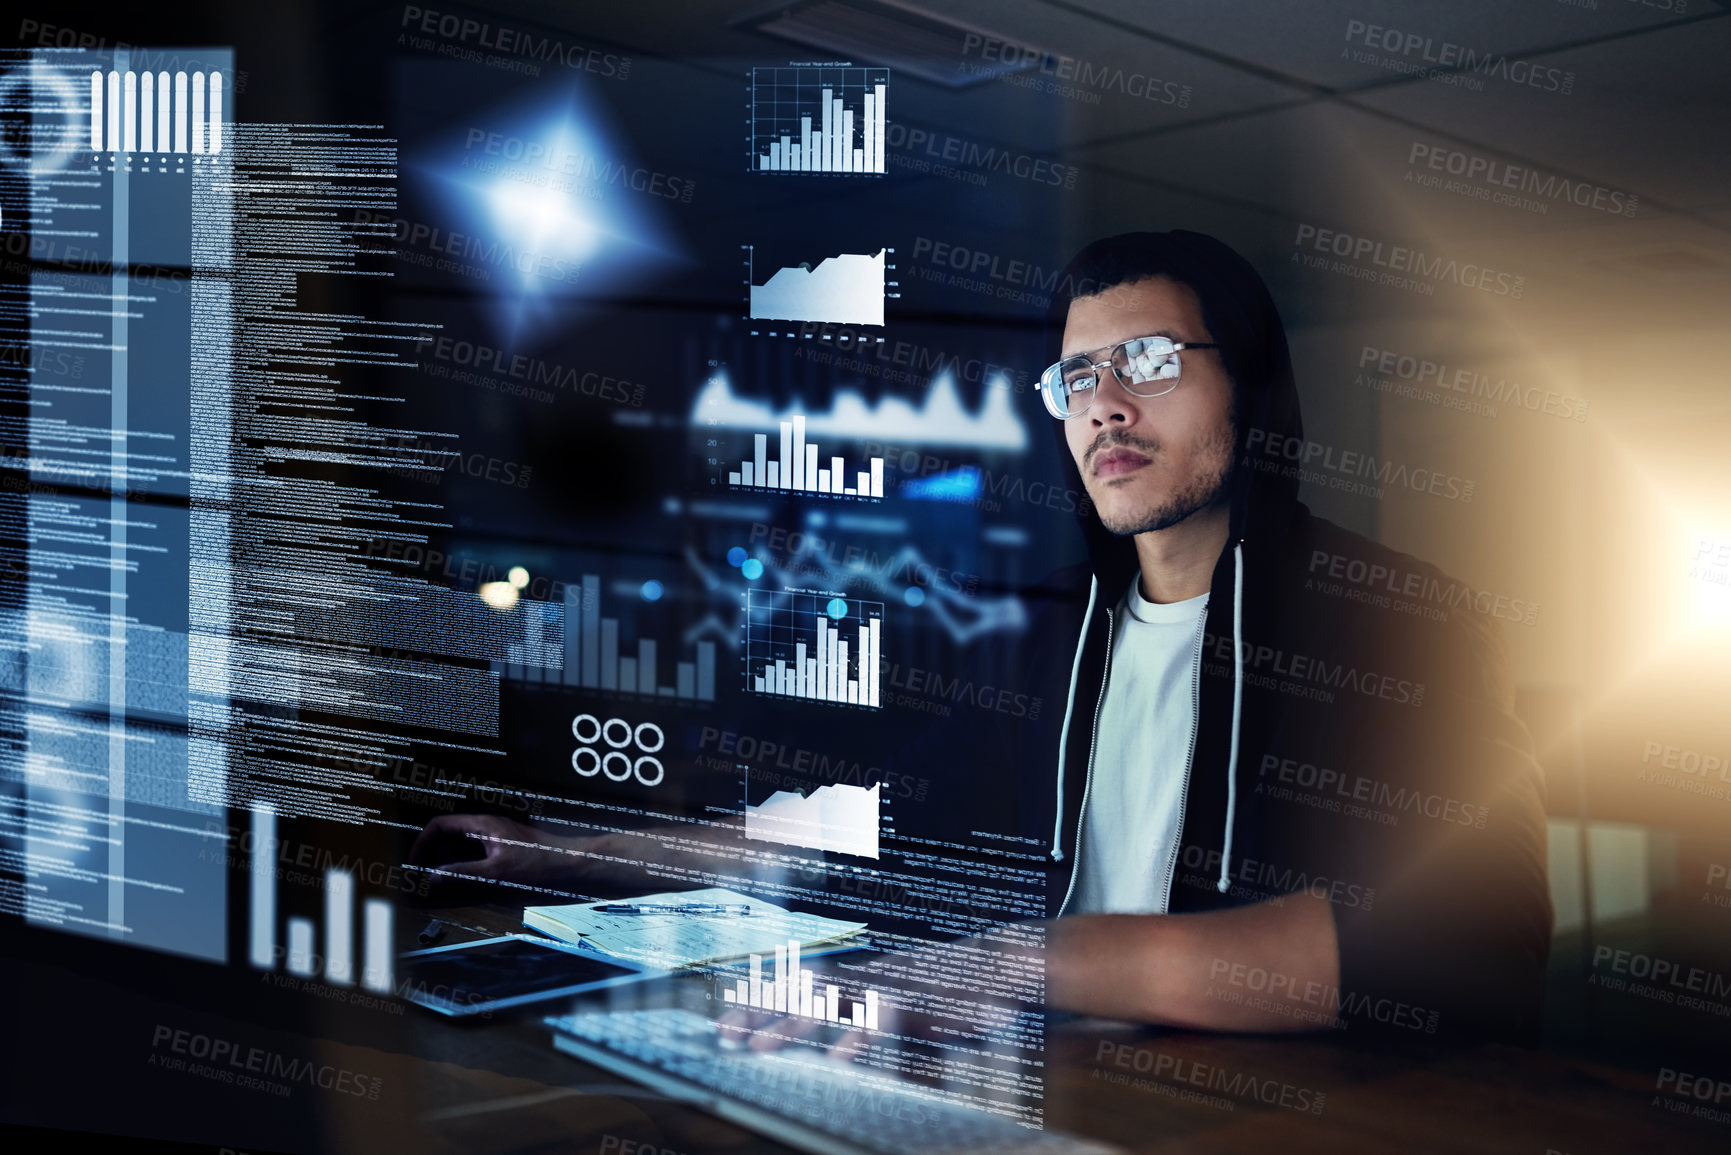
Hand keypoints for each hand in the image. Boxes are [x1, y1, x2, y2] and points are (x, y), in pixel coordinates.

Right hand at [408, 813, 594, 891]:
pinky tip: (456, 880)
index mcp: (482, 825)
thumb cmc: (539, 864)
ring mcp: (493, 837)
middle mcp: (486, 827)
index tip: (414, 863)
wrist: (570, 863)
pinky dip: (459, 864)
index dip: (422, 842)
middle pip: (447, 834)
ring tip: (432, 880)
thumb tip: (433, 876)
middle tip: (418, 875)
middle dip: (429, 852)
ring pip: (459, 844)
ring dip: (443, 859)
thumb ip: (463, 873)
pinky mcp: (501, 848)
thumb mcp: (497, 872)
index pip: (440, 824)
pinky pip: (472, 853)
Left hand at [718, 926, 1045, 1062]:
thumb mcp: (901, 1002)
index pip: (800, 985)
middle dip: (760, 1013)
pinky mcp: (917, 1002)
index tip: (726, 1022)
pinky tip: (841, 1058)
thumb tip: (833, 1039)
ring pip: (830, 1002)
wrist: (999, 967)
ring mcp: (889, 986)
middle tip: (724, 1037)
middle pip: (801, 991)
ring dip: (791, 1025)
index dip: (762, 1002)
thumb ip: (867, 1014)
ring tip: (760, 1048)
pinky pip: (882, 1019)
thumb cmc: (951, 991)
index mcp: (860, 978)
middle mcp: (867, 978)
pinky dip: (862, 1037)